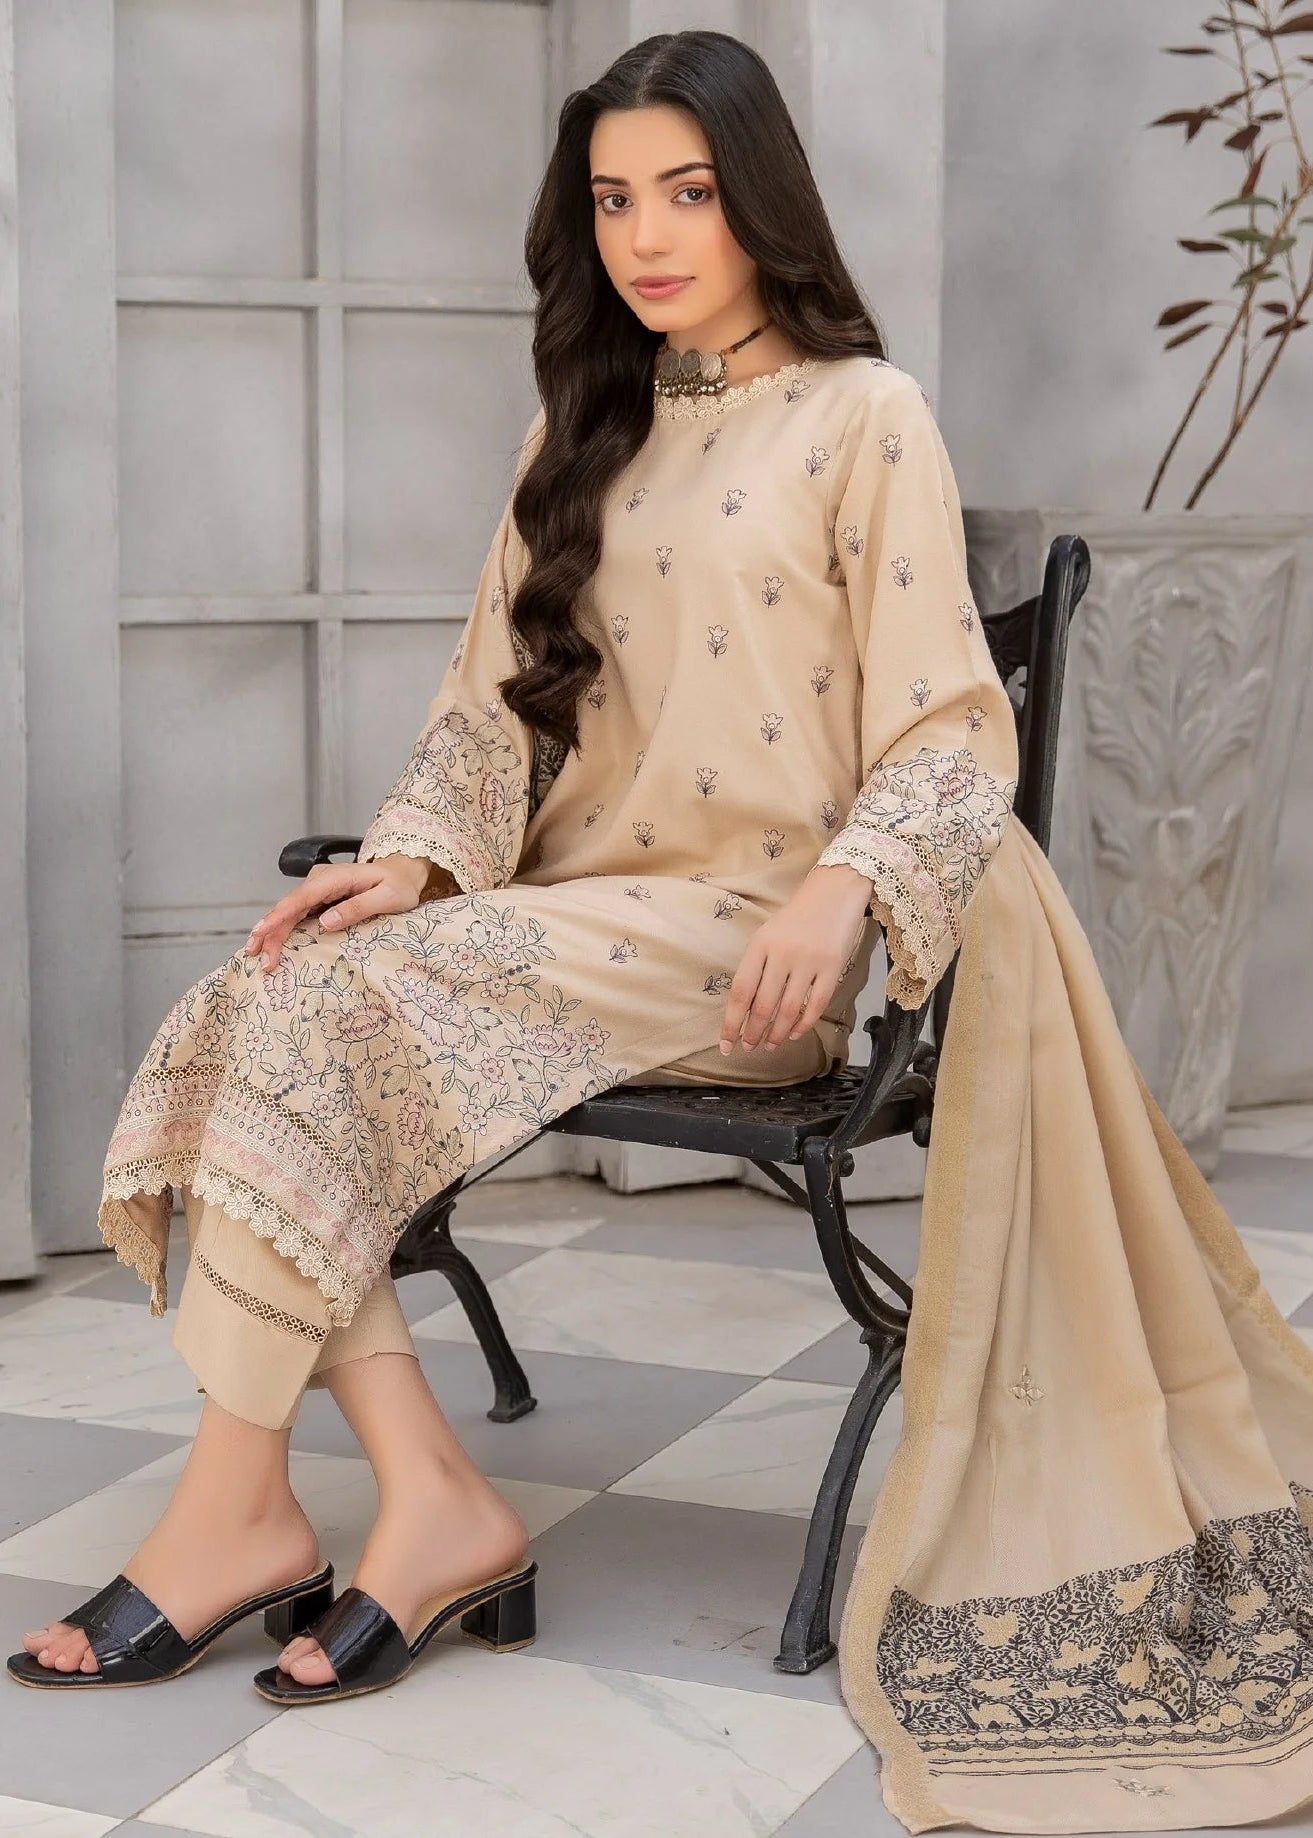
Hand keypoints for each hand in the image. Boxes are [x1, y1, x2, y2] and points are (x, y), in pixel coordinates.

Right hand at [244, 854, 430, 972]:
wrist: (402, 874)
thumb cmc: (398, 886)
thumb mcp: (387, 897)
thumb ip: (358, 907)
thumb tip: (325, 922)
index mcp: (335, 877)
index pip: (301, 898)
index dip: (279, 916)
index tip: (262, 932)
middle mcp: (320, 880)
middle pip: (289, 907)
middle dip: (271, 931)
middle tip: (258, 957)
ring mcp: (317, 888)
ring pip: (289, 911)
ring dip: (273, 933)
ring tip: (259, 955)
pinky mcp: (319, 898)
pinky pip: (297, 914)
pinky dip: (283, 929)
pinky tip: (271, 944)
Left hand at [719, 863, 870, 1053]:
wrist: (834, 892)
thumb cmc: (797, 917)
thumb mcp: (768, 934)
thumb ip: (757, 966)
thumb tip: (745, 1009)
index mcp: (760, 945)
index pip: (741, 992)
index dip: (732, 1022)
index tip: (727, 1044)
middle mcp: (782, 954)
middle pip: (763, 1005)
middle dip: (753, 1033)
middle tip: (749, 1047)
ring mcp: (809, 962)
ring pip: (788, 1010)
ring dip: (777, 1033)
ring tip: (770, 1044)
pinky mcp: (833, 968)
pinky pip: (816, 1005)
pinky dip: (804, 1024)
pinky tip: (795, 1034)